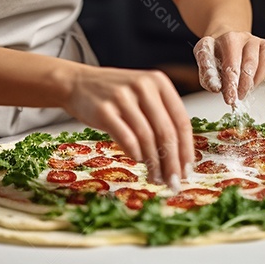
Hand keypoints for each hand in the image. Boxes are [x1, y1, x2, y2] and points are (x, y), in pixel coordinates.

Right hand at [60, 65, 192, 188]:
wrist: (77, 83)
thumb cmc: (114, 94)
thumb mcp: (142, 95)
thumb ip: (161, 116)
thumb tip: (179, 158)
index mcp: (158, 81)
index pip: (181, 121)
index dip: (187, 149)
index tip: (187, 170)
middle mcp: (143, 86)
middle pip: (166, 132)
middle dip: (173, 162)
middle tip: (174, 182)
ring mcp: (122, 97)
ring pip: (147, 138)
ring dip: (154, 163)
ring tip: (155, 177)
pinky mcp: (104, 110)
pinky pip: (127, 139)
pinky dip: (135, 154)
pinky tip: (138, 160)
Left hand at [194, 32, 264, 105]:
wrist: (225, 41)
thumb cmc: (216, 55)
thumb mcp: (205, 63)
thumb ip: (208, 76)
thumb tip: (216, 88)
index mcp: (225, 39)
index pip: (230, 62)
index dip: (230, 82)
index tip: (230, 99)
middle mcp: (242, 37)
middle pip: (248, 62)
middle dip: (243, 85)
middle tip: (238, 98)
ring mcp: (256, 40)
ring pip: (262, 62)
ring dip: (255, 82)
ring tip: (245, 92)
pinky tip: (258, 82)